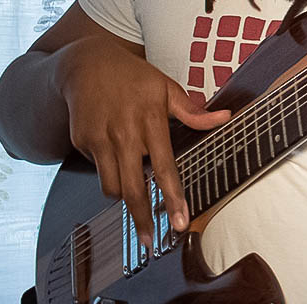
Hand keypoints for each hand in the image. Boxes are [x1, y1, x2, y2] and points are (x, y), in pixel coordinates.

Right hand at [54, 36, 230, 247]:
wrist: (86, 64)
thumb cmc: (133, 77)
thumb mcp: (166, 87)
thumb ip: (192, 111)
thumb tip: (224, 117)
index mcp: (149, 120)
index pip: (164, 166)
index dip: (173, 197)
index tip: (181, 221)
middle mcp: (123, 133)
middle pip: (132, 187)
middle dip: (142, 218)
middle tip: (150, 241)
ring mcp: (99, 140)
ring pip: (111, 186)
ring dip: (125, 194)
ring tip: (136, 190)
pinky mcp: (82, 144)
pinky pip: (98, 170)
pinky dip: (110, 172)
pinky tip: (115, 155)